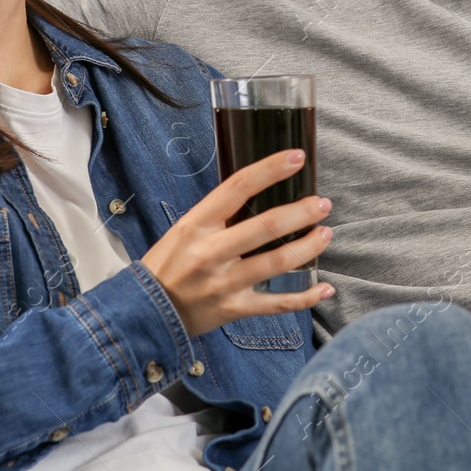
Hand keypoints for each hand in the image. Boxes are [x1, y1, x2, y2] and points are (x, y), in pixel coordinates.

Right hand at [140, 149, 333, 337]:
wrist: (144, 312)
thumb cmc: (168, 264)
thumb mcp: (185, 229)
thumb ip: (218, 215)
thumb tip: (260, 191)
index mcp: (197, 223)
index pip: (238, 187)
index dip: (270, 169)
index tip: (296, 158)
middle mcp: (211, 251)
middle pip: (266, 225)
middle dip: (301, 212)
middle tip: (322, 204)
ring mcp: (223, 282)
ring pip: (277, 262)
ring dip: (308, 247)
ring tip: (325, 234)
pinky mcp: (233, 309)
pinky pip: (276, 303)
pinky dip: (304, 297)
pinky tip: (324, 288)